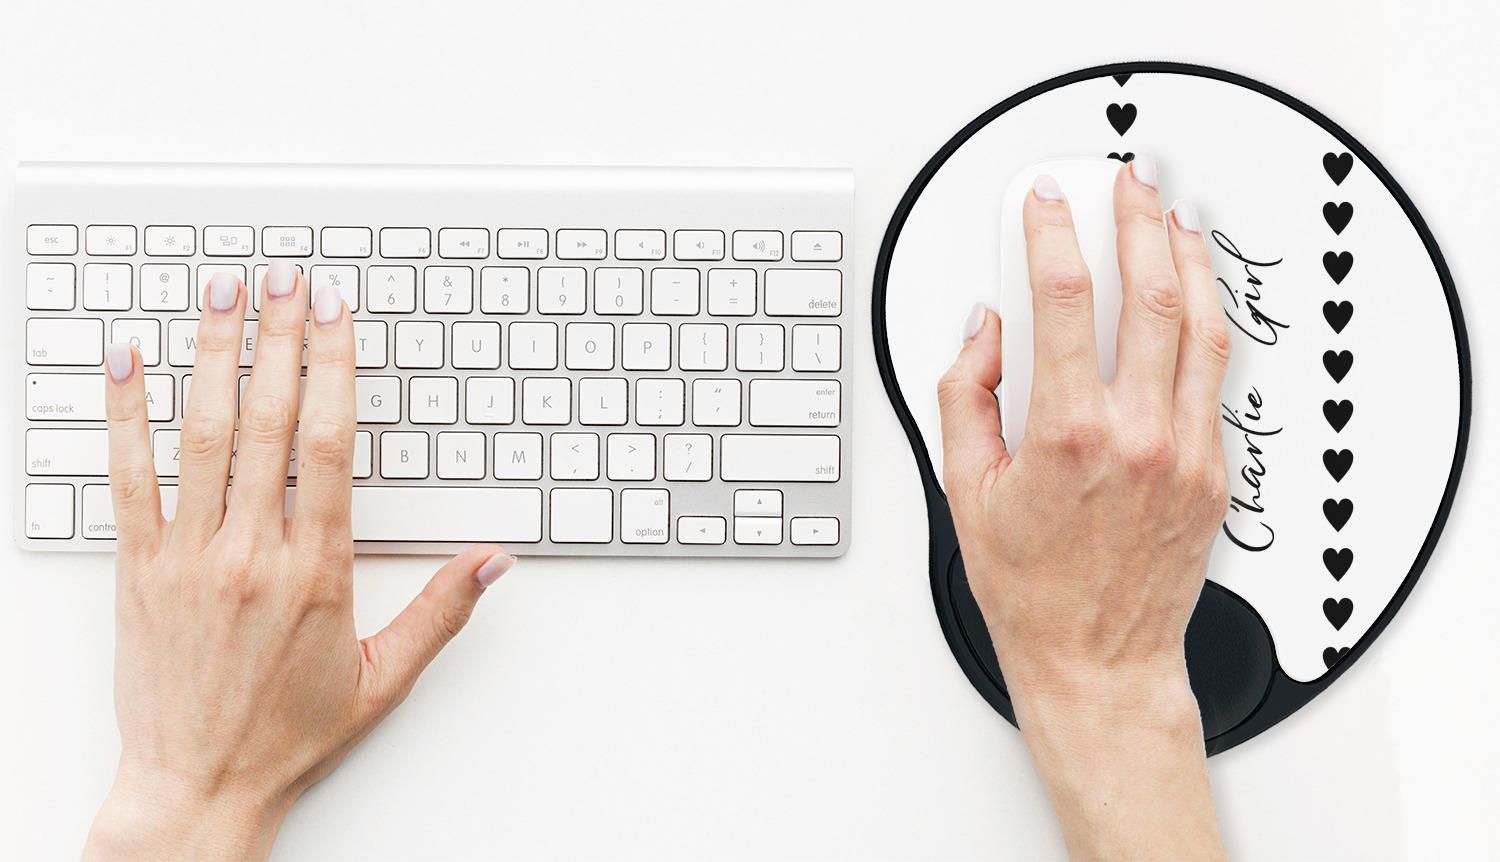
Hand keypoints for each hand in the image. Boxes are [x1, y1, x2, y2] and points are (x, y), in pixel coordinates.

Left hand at [83, 263, 514, 860]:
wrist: (196, 788)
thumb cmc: (289, 735)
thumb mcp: (384, 678)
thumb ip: (441, 611)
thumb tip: (493, 561)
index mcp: (315, 572)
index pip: (327, 446)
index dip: (332, 368)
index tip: (333, 314)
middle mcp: (249, 553)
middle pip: (267, 421)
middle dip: (276, 338)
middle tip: (281, 276)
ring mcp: (187, 557)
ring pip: (200, 435)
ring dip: (211, 355)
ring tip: (219, 293)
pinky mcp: (138, 570)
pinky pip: (126, 480)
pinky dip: (123, 416)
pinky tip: (126, 362)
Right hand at [937, 156, 1230, 858]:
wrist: (1098, 661)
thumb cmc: (1032, 591)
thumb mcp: (965, 490)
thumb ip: (967, 396)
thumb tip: (983, 332)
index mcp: (1069, 433)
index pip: (1065, 298)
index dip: (1053, 233)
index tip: (1046, 202)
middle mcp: (1137, 434)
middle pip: (1150, 294)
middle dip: (1137, 223)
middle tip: (1125, 185)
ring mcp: (1185, 452)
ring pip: (1202, 328)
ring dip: (1189, 262)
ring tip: (1175, 220)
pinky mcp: (1213, 473)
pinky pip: (1215, 379)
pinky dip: (1205, 325)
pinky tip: (1194, 300)